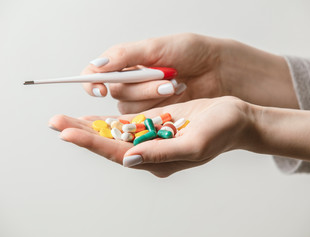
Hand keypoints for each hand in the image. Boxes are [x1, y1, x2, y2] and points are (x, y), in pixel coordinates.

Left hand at [48, 96, 253, 176]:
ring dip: (88, 127)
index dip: (92, 143)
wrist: (235, 120)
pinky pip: (125, 125)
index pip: (118, 153)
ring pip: (113, 135)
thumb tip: (129, 159)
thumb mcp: (194, 144)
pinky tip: (91, 118)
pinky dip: (106, 121)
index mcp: (157, 162)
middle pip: (109, 144)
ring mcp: (150, 139)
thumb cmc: (221, 132)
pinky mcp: (154, 126)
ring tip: (63, 120)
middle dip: (81, 134)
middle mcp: (150, 153)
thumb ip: (162, 154)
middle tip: (55, 122)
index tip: (67, 133)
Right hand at [82, 33, 224, 112]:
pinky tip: (177, 93)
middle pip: (116, 92)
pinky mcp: (154, 113)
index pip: (95, 74)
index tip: (101, 89)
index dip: (93, 83)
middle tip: (165, 77)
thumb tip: (97, 67)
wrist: (216, 68)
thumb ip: (125, 56)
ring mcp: (142, 99)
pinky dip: (160, 105)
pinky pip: (144, 117)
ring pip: (130, 108)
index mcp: (125, 61)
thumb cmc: (189, 51)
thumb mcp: (156, 47)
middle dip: (140, 86)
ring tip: (175, 84)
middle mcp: (130, 81)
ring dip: (152, 96)